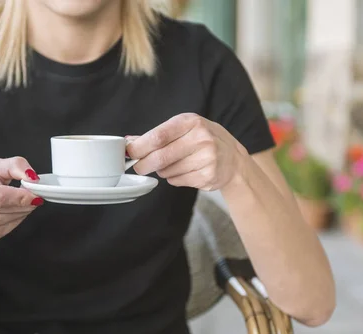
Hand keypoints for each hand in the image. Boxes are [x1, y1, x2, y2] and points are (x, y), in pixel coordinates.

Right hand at [0, 157, 42, 241]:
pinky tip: (8, 208)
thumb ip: (16, 166)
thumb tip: (34, 178)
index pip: (0, 196)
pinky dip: (18, 215)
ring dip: (24, 207)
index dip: (22, 195)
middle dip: (27, 199)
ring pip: (18, 216)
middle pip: (12, 207)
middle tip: (28, 191)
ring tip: (15, 198)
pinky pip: (15, 224)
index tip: (35, 191)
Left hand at [127, 113, 247, 190]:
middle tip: (138, 167)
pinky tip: (184, 171)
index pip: (159, 136)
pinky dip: (174, 178)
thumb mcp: (185, 128)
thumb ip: (158, 135)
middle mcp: (201, 139)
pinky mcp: (208, 177)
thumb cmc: (204, 140)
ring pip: (168, 171)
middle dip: (144, 164)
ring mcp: (207, 159)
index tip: (129, 153)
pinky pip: (177, 181)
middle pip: (161, 157)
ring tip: (173, 164)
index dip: (140, 146)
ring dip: (162, 171)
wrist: (233, 158)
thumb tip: (130, 142)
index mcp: (192, 122)